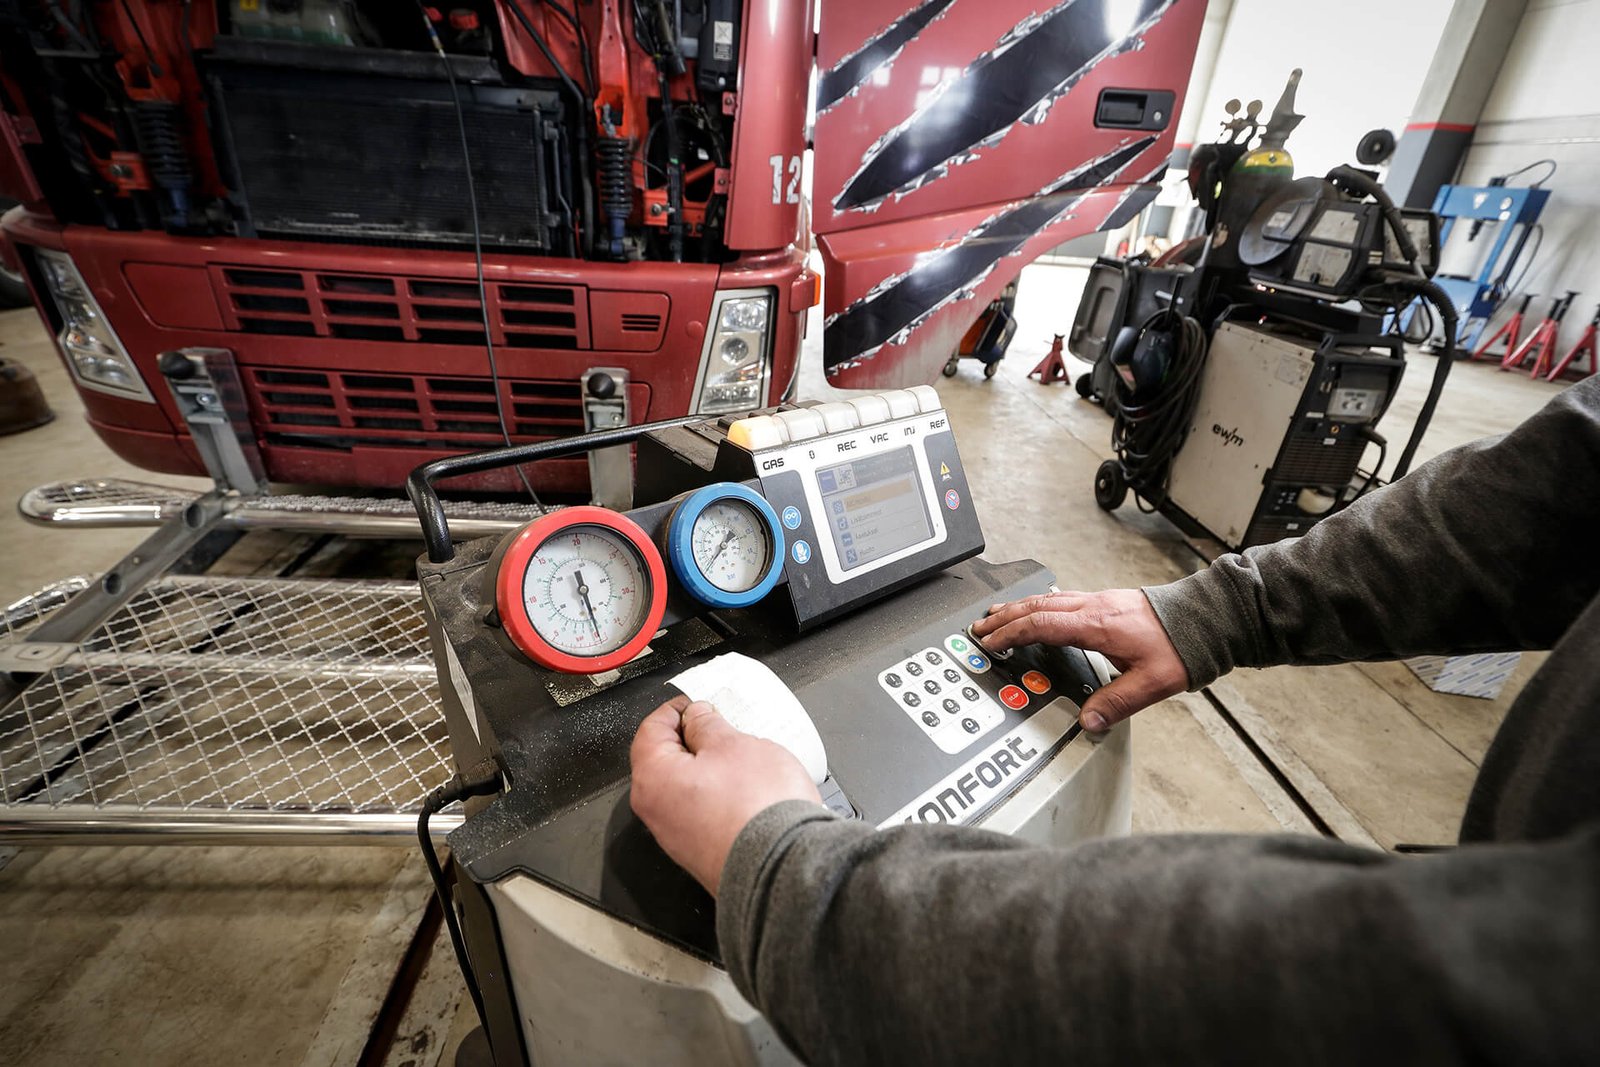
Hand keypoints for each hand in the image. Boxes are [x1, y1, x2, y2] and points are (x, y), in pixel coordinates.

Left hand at [630, 696, 820, 896]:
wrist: (785, 868)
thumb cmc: (756, 809)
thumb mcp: (734, 745)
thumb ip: (708, 724)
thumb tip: (697, 717)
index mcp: (653, 779)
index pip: (650, 730)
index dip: (676, 710)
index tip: (696, 704)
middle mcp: (657, 813)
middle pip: (667, 761)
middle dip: (695, 741)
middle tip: (724, 728)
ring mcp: (679, 838)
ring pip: (688, 788)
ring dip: (712, 770)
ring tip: (745, 759)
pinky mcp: (704, 852)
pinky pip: (705, 813)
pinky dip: (722, 796)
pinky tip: (750, 790)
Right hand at [971, 588, 1187, 731]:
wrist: (1204, 618)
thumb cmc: (1179, 646)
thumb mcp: (1151, 683)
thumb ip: (1117, 703)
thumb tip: (1088, 720)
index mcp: (1096, 625)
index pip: (1041, 624)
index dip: (1011, 634)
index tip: (991, 644)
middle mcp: (1092, 607)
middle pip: (1036, 607)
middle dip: (1003, 618)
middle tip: (979, 630)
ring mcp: (1098, 600)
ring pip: (1046, 599)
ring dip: (1018, 608)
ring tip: (996, 616)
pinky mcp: (1106, 600)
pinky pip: (1061, 598)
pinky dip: (1038, 604)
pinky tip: (1036, 610)